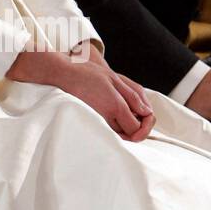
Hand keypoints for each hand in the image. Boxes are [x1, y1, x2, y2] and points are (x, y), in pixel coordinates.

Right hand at [7, 47, 155, 141]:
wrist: (63, 76)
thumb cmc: (87, 74)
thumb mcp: (114, 78)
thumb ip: (133, 96)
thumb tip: (147, 112)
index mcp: (115, 106)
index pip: (137, 128)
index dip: (145, 125)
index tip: (146, 117)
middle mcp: (107, 117)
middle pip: (131, 135)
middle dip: (140, 128)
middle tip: (142, 114)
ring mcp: (100, 121)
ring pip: (122, 133)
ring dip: (130, 125)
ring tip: (129, 108)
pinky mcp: (95, 121)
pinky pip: (112, 129)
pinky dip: (120, 123)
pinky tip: (119, 110)